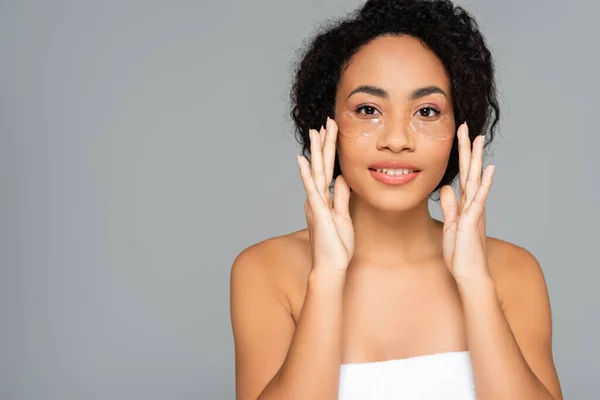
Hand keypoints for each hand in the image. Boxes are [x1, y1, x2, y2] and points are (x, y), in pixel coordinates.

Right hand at [297, 117, 353, 273]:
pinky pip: (312, 189)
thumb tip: (343, 177)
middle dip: (324, 143)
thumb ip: (342, 197)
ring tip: (315, 132)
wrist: (331, 267)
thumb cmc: (337, 246)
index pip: (329, 169)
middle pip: (322, 165)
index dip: (331, 150)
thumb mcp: (344, 217)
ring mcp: (316, 204)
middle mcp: (318, 198)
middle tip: (326, 121)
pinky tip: (303, 160)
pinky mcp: (317, 212)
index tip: (332, 131)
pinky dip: (307, 174)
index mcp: (325, 199)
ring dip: (316, 151)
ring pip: (316, 172)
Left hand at [439, 122, 494, 282]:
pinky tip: (489, 169)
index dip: (460, 155)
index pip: (462, 174)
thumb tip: (446, 188)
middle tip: (467, 127)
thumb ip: (449, 206)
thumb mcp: (450, 224)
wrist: (468, 273)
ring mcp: (474, 211)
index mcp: (465, 204)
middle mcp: (472, 204)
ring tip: (479, 139)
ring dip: (476, 159)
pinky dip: (484, 184)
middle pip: (469, 171)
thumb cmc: (460, 252)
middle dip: (467, 149)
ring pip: (475, 180)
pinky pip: (479, 199)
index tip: (459, 136)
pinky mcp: (473, 221)